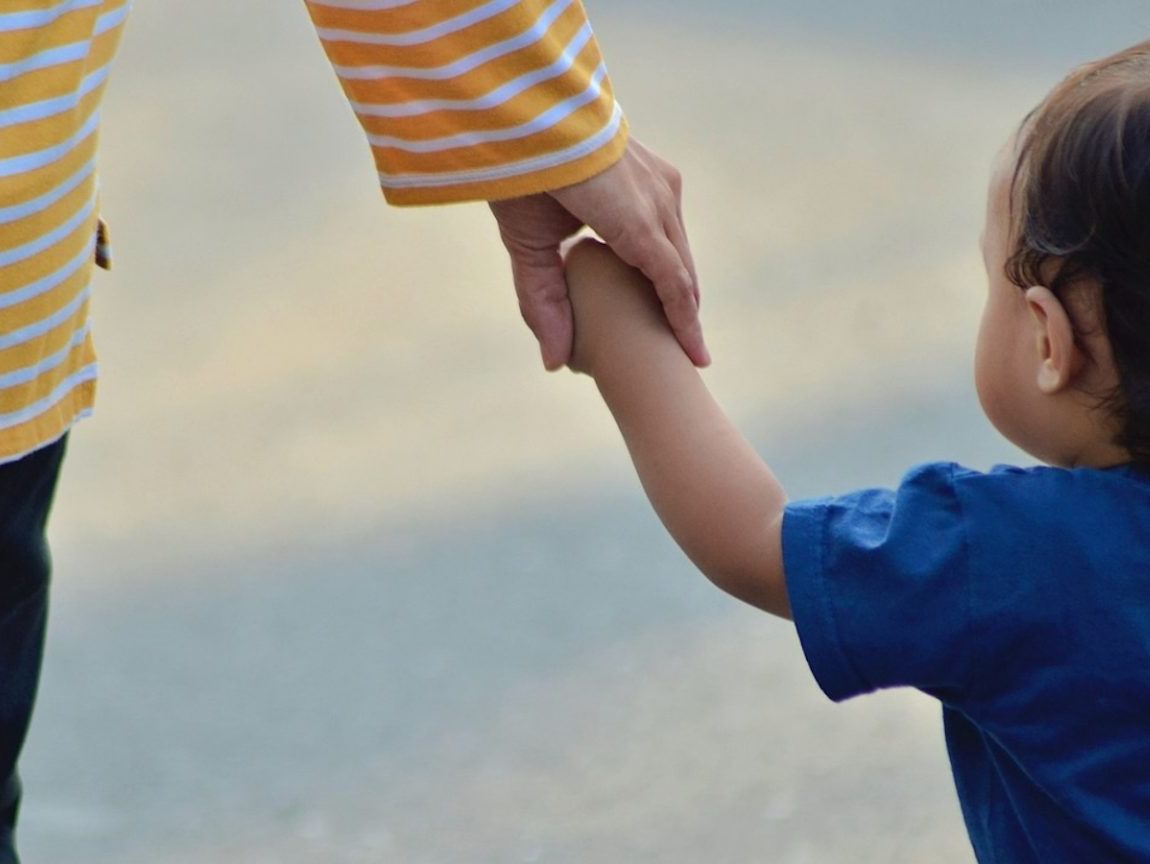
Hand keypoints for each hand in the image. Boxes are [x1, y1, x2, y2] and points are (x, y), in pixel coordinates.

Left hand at [490, 138, 708, 370]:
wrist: (531, 108)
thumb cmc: (524, 175)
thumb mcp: (527, 244)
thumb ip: (542, 301)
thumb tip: (554, 363)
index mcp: (634, 220)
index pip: (672, 284)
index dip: (684, 326)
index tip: (697, 361)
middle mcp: (659, 199)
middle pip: (682, 270)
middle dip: (686, 313)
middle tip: (688, 354)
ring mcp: (663, 181)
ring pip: (680, 247)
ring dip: (679, 284)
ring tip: (677, 322)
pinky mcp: (658, 171)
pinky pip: (672, 224)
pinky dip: (669, 255)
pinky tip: (662, 277)